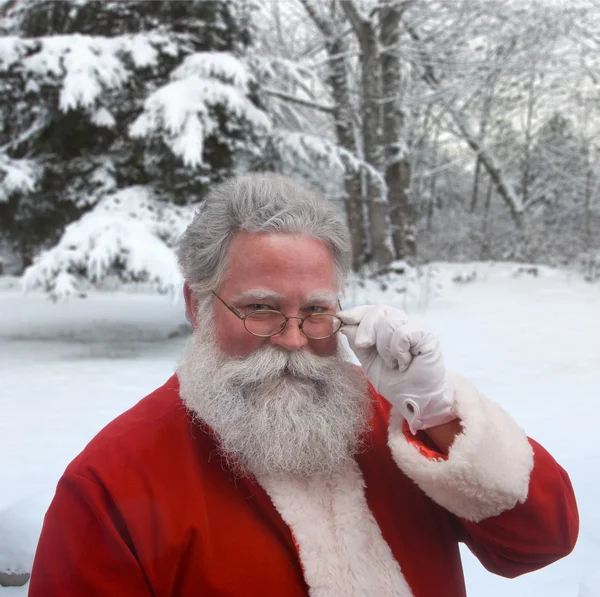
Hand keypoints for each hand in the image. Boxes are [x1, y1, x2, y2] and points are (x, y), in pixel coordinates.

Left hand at [339, 305, 455, 433]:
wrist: (414, 400)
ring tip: (393, 364)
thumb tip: (344, 325)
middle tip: (363, 345)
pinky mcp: (428, 335)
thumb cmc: (394, 382)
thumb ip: (357, 343)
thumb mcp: (368, 362)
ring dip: (384, 348)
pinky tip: (404, 363)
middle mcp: (403, 323)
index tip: (342, 317)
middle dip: (366, 328)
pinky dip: (398, 351)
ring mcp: (416, 327)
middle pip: (379, 311)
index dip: (356, 312)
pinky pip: (403, 333)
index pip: (371, 310)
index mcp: (387, 327)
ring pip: (390, 323)